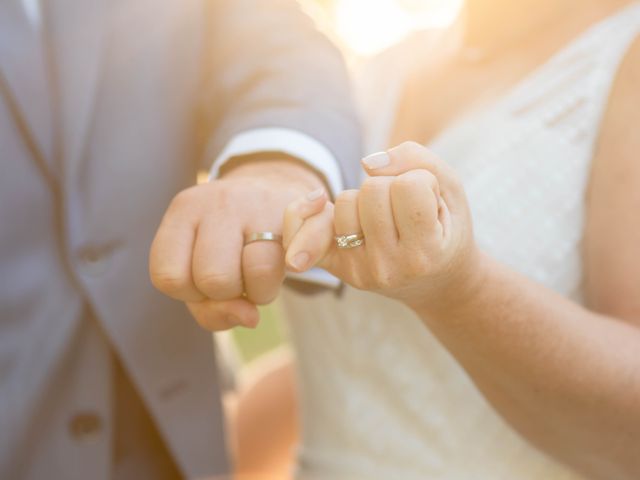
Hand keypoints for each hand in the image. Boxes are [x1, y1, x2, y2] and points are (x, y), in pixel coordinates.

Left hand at [150, 158, 325, 330]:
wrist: (277, 190)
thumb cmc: (231, 244)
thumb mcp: (204, 270)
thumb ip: (212, 311)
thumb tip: (250, 317)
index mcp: (183, 212)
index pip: (169, 276)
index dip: (190, 293)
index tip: (205, 280)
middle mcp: (216, 202)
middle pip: (211, 279)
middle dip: (226, 294)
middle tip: (237, 277)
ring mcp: (256, 204)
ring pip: (253, 273)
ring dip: (258, 293)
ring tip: (258, 275)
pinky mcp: (293, 213)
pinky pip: (287, 263)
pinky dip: (282, 279)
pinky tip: (285, 269)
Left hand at [284, 142, 481, 313]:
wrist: (436, 281)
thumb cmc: (445, 228)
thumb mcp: (450, 189)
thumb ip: (417, 160)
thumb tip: (367, 163)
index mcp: (425, 253)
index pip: (408, 185)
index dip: (422, 181)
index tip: (432, 203)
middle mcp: (387, 268)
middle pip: (371, 190)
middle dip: (391, 187)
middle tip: (407, 212)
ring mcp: (357, 271)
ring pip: (344, 201)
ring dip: (364, 199)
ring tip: (386, 219)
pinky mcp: (335, 267)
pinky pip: (301, 229)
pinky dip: (302, 215)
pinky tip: (318, 204)